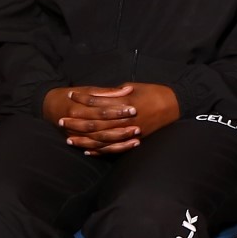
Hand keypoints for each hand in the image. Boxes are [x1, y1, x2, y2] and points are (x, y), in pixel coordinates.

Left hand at [45, 82, 179, 152]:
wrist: (176, 105)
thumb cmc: (155, 92)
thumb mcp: (136, 86)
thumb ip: (117, 92)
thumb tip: (102, 94)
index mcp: (123, 102)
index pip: (97, 102)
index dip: (82, 99)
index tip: (70, 96)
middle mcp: (124, 119)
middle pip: (94, 122)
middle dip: (76, 122)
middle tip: (60, 121)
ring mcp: (128, 131)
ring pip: (101, 139)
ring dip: (84, 139)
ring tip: (69, 140)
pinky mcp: (134, 140)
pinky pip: (114, 148)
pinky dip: (100, 151)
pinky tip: (88, 151)